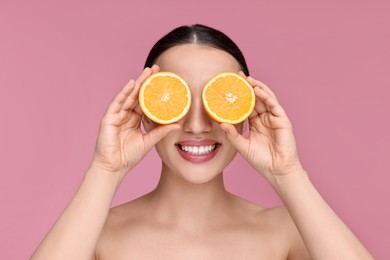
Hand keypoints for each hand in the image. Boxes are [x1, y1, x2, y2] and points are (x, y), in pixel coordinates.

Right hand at [91, 65, 178, 179]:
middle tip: (156, 68)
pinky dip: (124, 93)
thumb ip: (161, 131)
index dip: (153, 92)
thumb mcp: (149, 141)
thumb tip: (177, 125)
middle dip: (146, 82)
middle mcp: (126, 115)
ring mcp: (117, 115)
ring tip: (147, 72)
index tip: (163, 81)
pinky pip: (117, 102)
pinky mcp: (109, 118)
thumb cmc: (129, 156)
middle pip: (137, 95)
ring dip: (138, 83)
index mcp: (135, 120)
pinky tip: (132, 84)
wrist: (115, 167)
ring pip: (129, 96)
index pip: (146, 102)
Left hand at [220, 75, 302, 183]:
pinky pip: (273, 105)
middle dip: (247, 87)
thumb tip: (220, 123)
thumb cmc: (261, 160)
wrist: (277, 170)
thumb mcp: (242, 146)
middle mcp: (265, 118)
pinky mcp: (282, 120)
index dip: (239, 96)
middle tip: (237, 76)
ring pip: (265, 98)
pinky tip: (257, 90)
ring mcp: (274, 118)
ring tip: (247, 79)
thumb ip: (233, 135)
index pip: (246, 106)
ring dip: (257, 87)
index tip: (230, 87)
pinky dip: (266, 96)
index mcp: (255, 123)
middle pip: (255, 98)